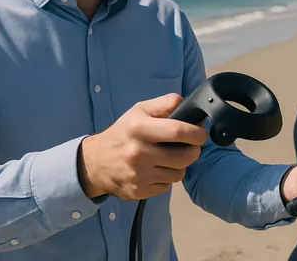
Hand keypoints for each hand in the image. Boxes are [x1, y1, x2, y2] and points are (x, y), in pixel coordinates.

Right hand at [77, 93, 207, 199]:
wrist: (96, 163)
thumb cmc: (123, 132)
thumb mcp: (140, 110)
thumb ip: (166, 104)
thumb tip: (190, 106)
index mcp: (138, 128)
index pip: (178, 131)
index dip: (196, 133)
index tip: (201, 132)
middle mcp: (137, 152)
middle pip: (184, 156)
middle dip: (194, 150)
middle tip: (191, 146)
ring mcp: (138, 174)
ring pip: (179, 173)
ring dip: (180, 165)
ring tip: (170, 157)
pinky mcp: (139, 191)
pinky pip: (167, 186)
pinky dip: (167, 178)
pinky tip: (156, 169)